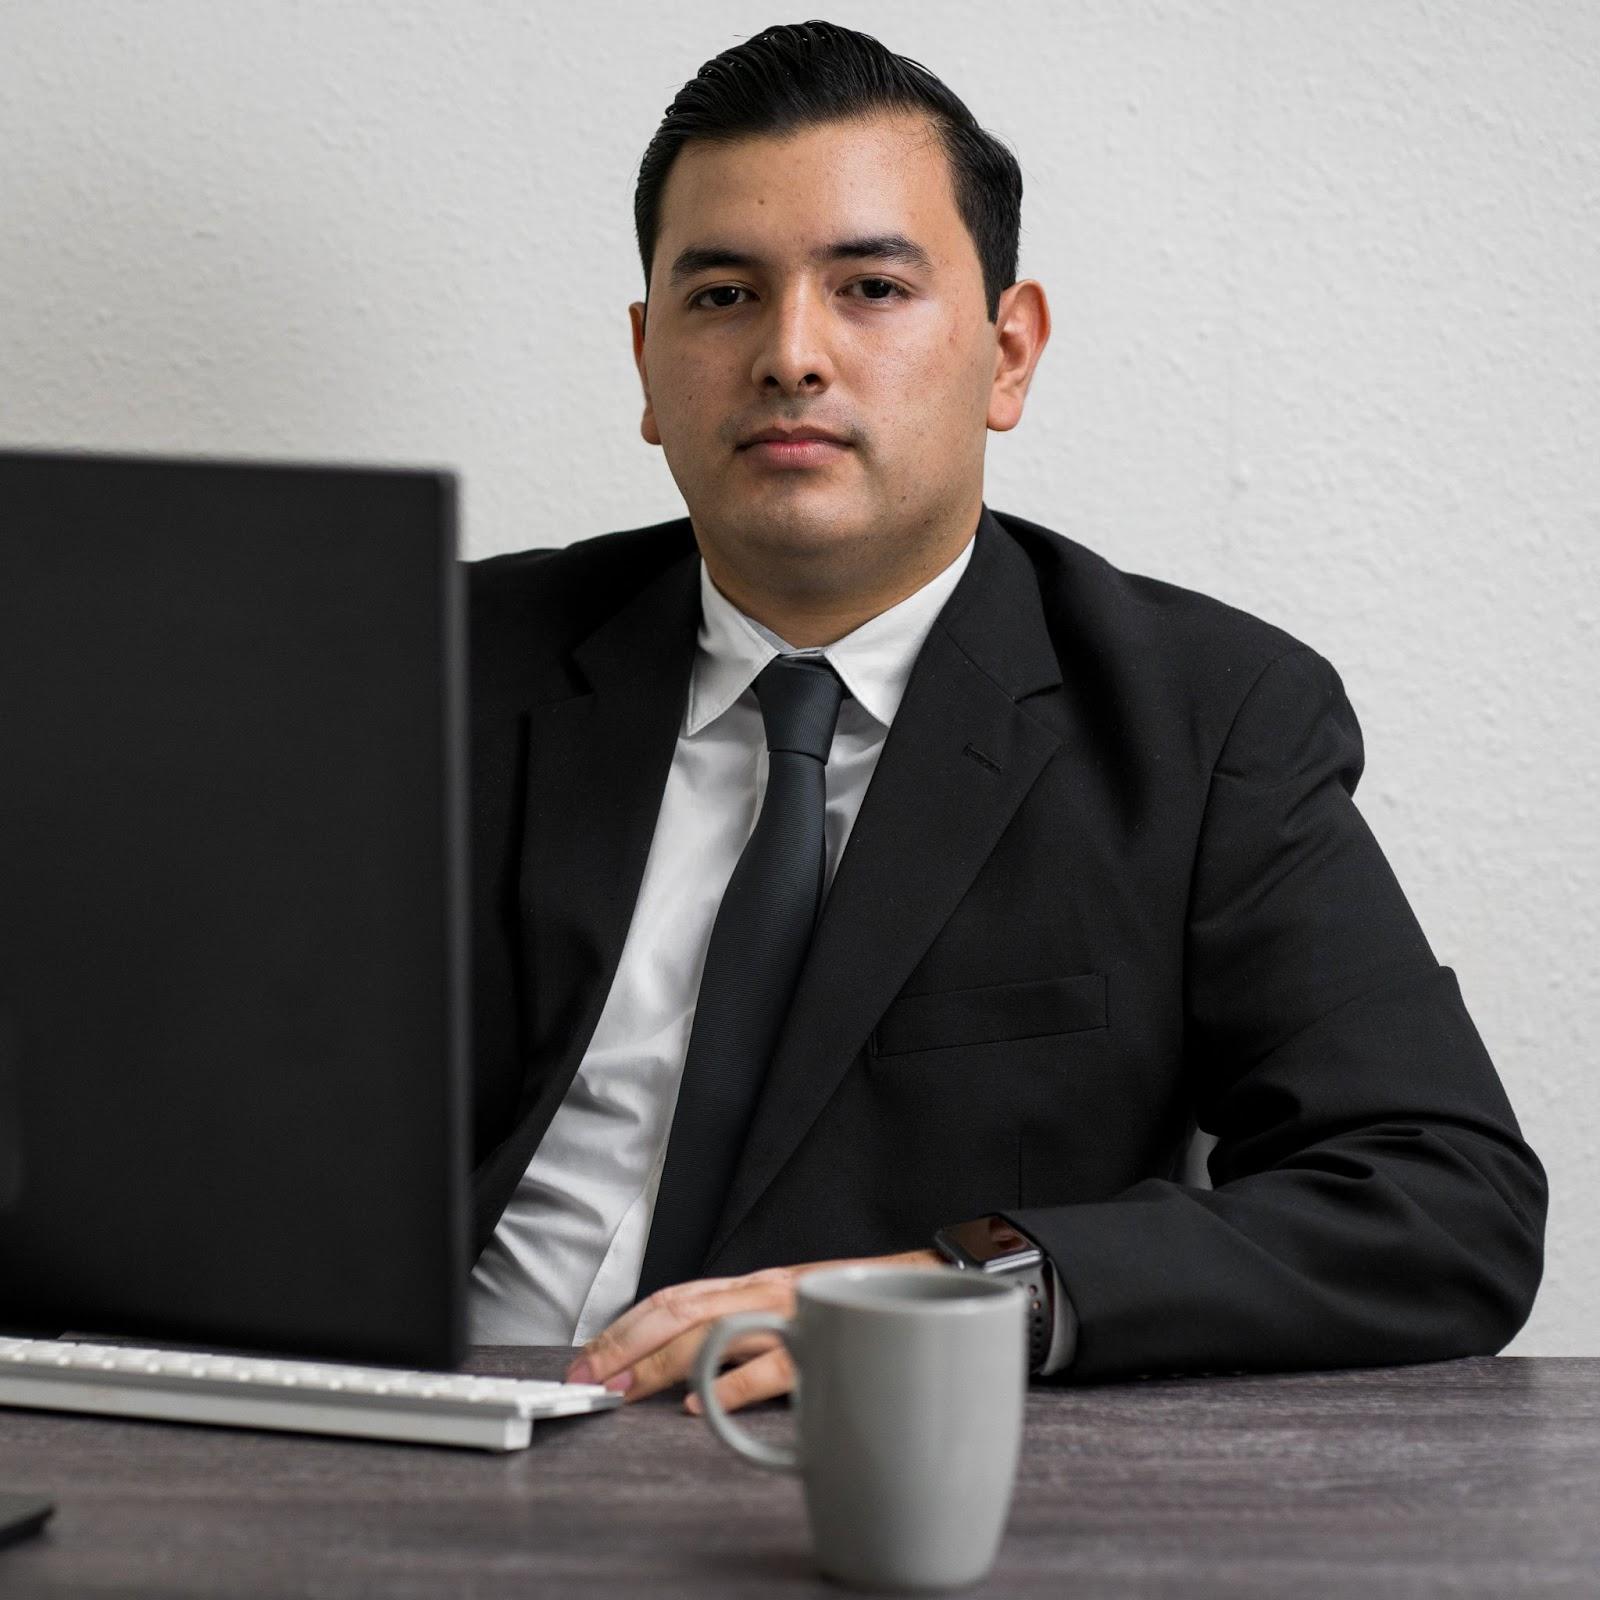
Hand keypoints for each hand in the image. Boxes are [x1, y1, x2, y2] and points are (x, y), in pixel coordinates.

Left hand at [564, 1247, 945, 1414]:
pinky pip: (771, 1366)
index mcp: (754, 1286)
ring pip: (711, 1332)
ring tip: (622, 1389)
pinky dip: (729, 1386)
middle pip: (678, 1309)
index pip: (673, 1296)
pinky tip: (696, 1405)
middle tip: (588, 1376)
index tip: (589, 1355)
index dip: (625, 1323)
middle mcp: (765, 1291)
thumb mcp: (795, 1312)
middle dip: (625, 1343)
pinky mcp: (824, 1345)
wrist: (934, 1282)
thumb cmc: (860, 1306)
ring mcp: (792, 1315)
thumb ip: (751, 1331)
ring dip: (658, 1363)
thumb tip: (687, 1374)